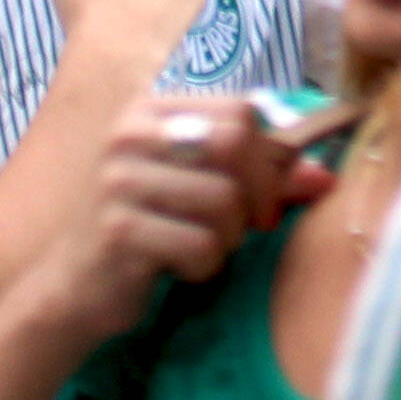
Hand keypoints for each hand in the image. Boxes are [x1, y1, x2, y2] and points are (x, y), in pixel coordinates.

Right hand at [33, 94, 334, 347]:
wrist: (75, 288)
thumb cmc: (148, 230)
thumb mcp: (200, 192)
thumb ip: (261, 178)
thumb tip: (326, 178)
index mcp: (151, 111)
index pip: (242, 111)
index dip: (269, 155)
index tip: (264, 192)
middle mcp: (129, 135)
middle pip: (236, 144)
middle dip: (258, 193)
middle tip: (249, 225)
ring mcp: (118, 182)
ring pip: (224, 200)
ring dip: (229, 237)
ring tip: (203, 246)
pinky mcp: (117, 231)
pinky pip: (200, 246)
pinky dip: (204, 265)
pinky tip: (177, 266)